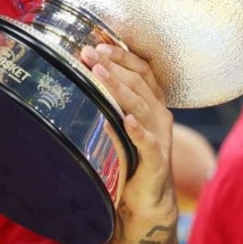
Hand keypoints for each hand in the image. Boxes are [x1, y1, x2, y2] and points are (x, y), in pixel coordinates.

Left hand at [81, 44, 176, 216]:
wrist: (149, 198)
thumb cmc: (133, 157)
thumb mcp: (123, 125)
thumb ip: (111, 104)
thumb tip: (82, 79)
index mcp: (154, 104)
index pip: (143, 71)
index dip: (123, 56)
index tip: (99, 46)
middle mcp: (159, 116)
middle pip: (138, 83)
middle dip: (113, 66)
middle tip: (89, 54)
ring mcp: (160, 136)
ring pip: (140, 106)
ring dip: (118, 88)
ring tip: (99, 74)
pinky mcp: (157, 159)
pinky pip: (147, 142)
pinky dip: (136, 130)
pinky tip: (124, 121)